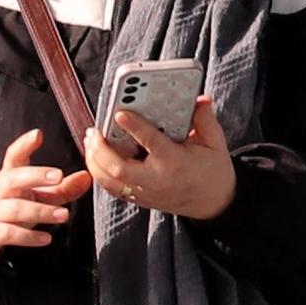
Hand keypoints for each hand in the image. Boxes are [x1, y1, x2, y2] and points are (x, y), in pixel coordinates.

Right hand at [0, 129, 92, 265]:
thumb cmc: (5, 209)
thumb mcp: (31, 196)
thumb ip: (60, 189)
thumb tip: (86, 177)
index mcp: (9, 176)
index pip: (14, 156)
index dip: (24, 144)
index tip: (38, 134)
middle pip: (14, 178)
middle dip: (36, 175)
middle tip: (58, 176)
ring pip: (15, 208)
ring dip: (40, 211)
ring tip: (63, 214)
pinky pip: (8, 233)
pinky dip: (28, 237)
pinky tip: (45, 238)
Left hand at [83, 95, 235, 219]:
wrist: (215, 204)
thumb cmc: (214, 172)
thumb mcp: (215, 143)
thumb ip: (205, 120)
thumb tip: (200, 99)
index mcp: (175, 162)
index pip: (150, 142)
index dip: (133, 126)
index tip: (120, 113)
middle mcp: (157, 179)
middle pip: (119, 168)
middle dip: (101, 149)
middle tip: (94, 131)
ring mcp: (146, 192)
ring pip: (110, 181)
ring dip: (95, 162)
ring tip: (90, 142)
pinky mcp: (141, 199)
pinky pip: (114, 189)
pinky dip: (101, 174)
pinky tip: (96, 159)